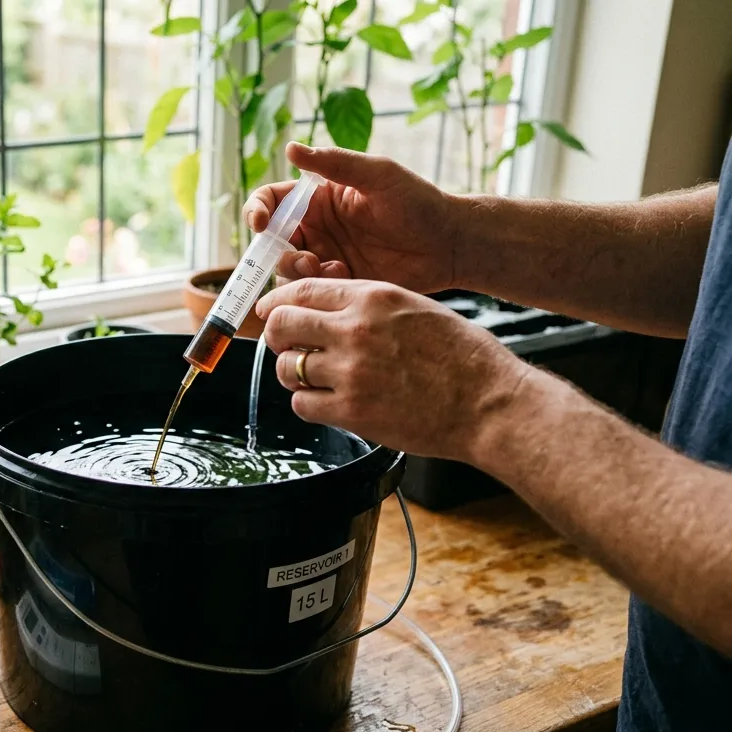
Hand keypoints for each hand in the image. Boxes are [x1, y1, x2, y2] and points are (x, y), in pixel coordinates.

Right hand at [244, 142, 460, 293]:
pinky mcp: (339, 283)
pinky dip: (319, 285)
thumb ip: (333, 164)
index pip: (271, 201)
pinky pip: (311, 289)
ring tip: (328, 268)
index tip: (260, 224)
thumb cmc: (418, 202)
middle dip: (277, 251)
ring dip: (297, 271)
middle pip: (272, 240)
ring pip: (287, 269)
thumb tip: (290, 147)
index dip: (256, 211)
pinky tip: (345, 277)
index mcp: (318, 198)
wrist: (449, 244)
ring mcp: (326, 256)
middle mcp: (317, 227)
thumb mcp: (377, 176)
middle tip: (306, 257)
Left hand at [255, 277, 532, 460]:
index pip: (301, 290)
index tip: (271, 313)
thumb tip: (325, 310)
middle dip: (277, 337)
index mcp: (373, 297)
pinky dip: (308, 404)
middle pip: (281, 325)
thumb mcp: (415, 308)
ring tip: (312, 379)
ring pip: (287, 367)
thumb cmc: (463, 357)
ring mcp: (351, 372)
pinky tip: (327, 402)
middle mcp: (356, 330)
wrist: (490, 402)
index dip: (277, 303)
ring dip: (293, 373)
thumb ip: (367, 306)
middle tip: (286, 347)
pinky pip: (302, 404)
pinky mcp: (352, 411)